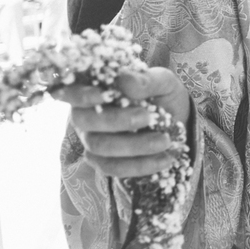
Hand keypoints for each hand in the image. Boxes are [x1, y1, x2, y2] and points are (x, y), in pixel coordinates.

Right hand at [56, 68, 190, 177]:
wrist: (177, 120)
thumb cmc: (162, 94)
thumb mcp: (163, 82)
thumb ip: (146, 80)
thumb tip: (125, 82)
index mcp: (93, 90)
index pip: (72, 91)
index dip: (82, 94)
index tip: (104, 94)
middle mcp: (86, 116)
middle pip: (85, 121)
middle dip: (115, 120)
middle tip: (148, 116)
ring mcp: (92, 141)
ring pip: (98, 147)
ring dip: (133, 146)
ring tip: (165, 140)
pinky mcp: (105, 162)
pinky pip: (113, 168)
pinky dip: (141, 165)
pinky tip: (165, 158)